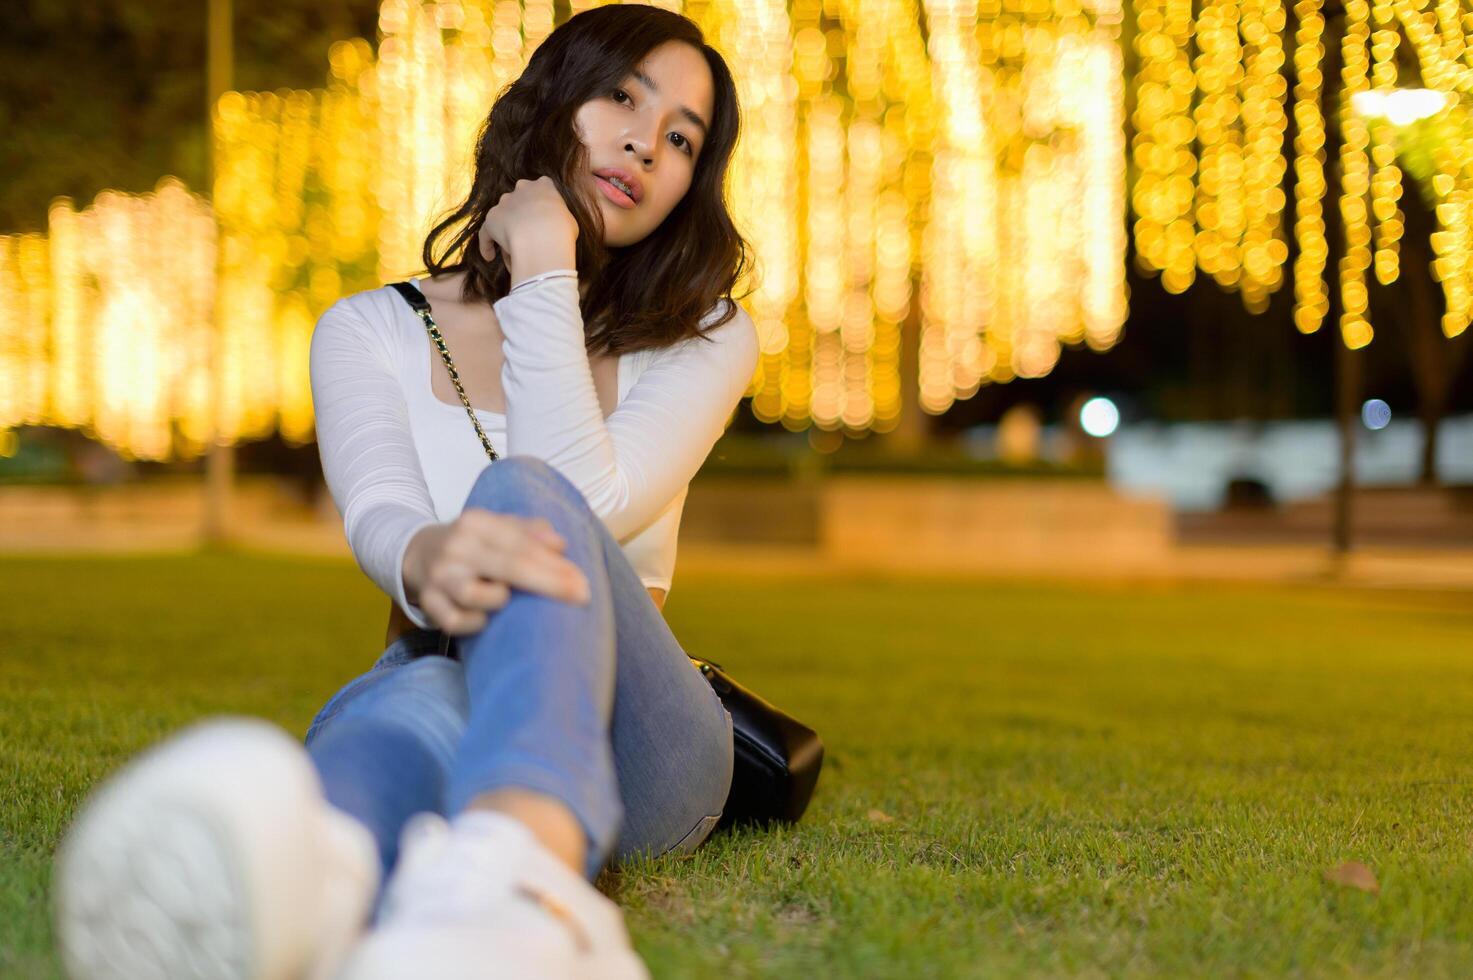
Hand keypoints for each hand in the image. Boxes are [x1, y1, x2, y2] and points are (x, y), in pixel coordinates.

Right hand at [402, 511, 590, 635]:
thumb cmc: (474, 543)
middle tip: (580, 597)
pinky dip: (473, 623)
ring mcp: (439, 575)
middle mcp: (456, 547)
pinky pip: (453, 621)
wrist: (419, 553)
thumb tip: (560, 545)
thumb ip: (531, 531)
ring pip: (474, 594)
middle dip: (548, 584)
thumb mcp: (499, 527)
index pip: (522, 544)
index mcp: (477, 522)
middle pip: (508, 566)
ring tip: (506, 598)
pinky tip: (485, 619)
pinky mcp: (427, 601)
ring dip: (499, 600)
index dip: (555, 565)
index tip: (582, 582)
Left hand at [478, 176, 578, 278]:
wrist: (543, 237)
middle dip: (522, 215)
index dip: (542, 203)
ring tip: (513, 252)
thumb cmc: (563, 230)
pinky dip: (487, 244)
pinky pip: (486, 232)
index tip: (544, 215)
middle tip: (529, 234)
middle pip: (520, 201)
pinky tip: (489, 256)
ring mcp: (505, 202)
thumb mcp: (569, 220)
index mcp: (544, 185)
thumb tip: (554, 229)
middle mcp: (522, 188)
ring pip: (504, 218)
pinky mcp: (491, 218)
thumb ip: (558, 219)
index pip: (542, 187)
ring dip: (507, 231)